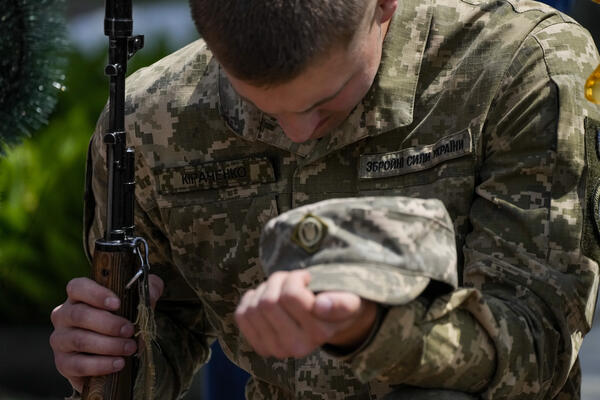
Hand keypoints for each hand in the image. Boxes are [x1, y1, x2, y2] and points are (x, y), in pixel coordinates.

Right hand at [50, 274, 163, 391]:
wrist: (115, 351)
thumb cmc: (123, 318)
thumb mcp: (138, 300)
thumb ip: (148, 290)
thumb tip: (150, 295)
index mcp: (78, 296)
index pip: (78, 287)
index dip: (96, 294)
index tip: (117, 303)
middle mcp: (63, 315)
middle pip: (79, 315)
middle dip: (109, 324)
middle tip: (130, 330)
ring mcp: (60, 340)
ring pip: (79, 340)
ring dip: (108, 345)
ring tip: (130, 348)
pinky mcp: (63, 363)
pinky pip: (78, 365)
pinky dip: (100, 365)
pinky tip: (118, 363)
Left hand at [234, 270, 376, 358]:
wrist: (329, 324)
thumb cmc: (337, 303)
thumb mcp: (349, 300)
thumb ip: (342, 302)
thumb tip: (320, 305)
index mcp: (318, 333)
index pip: (290, 296)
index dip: (295, 279)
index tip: (307, 278)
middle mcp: (296, 347)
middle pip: (268, 301)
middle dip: (279, 280)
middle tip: (292, 279)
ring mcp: (276, 349)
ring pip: (254, 306)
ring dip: (265, 289)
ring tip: (281, 288)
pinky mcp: (260, 346)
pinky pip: (242, 315)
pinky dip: (250, 299)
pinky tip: (266, 297)